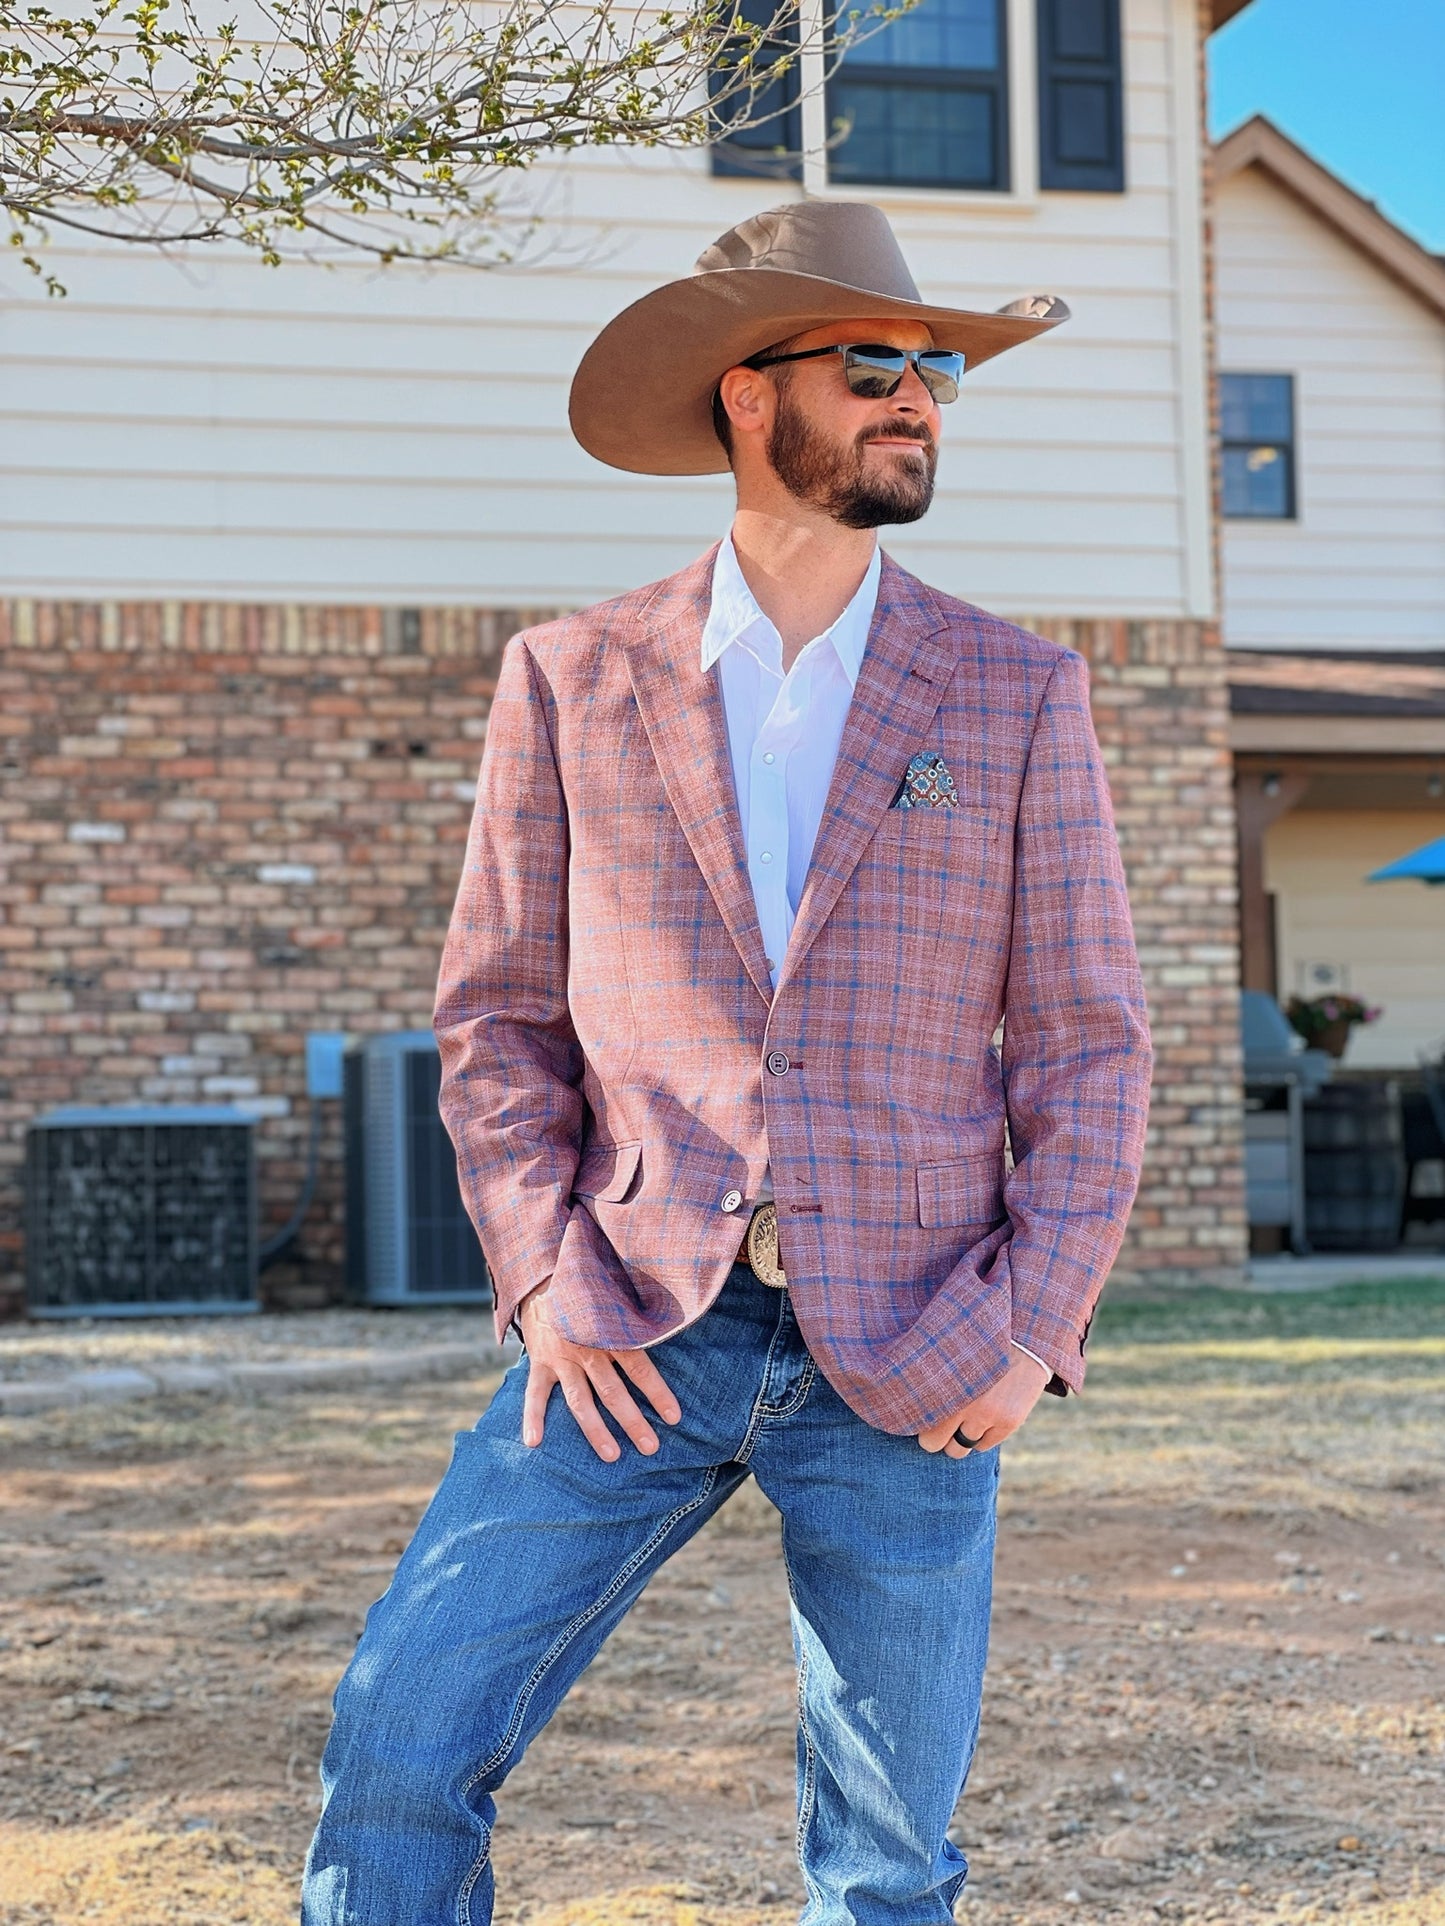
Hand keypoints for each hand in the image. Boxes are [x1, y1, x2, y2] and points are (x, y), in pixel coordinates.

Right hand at [517, 1286, 680, 1461]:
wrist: (544, 1278)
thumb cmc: (591, 1293)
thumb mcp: (615, 1298)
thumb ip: (635, 1320)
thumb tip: (673, 1328)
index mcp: (609, 1332)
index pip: (638, 1367)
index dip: (657, 1393)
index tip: (674, 1417)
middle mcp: (585, 1348)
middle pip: (612, 1390)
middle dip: (631, 1421)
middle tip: (650, 1447)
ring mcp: (560, 1358)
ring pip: (579, 1400)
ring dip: (595, 1429)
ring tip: (612, 1455)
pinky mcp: (539, 1363)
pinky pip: (534, 1393)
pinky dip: (532, 1417)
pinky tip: (534, 1441)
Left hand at [918, 1347, 1048, 1459]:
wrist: (1025, 1338)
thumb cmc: (978, 1346)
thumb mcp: (949, 1353)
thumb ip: (931, 1379)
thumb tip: (907, 1407)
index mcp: (941, 1381)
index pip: (916, 1420)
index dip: (917, 1421)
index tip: (921, 1414)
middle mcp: (962, 1401)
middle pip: (932, 1443)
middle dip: (934, 1437)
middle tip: (940, 1423)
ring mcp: (986, 1414)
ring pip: (958, 1450)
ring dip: (958, 1440)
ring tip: (963, 1420)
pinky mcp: (1008, 1421)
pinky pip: (982, 1446)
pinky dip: (981, 1437)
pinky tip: (985, 1417)